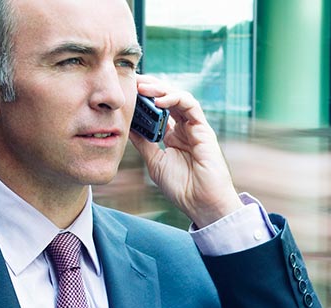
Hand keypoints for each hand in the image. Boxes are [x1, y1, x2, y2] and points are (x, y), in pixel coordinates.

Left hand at [130, 75, 242, 227]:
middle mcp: (184, 129)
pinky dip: (175, 99)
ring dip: (161, 90)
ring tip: (143, 88)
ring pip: (179, 98)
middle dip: (150, 87)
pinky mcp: (204, 129)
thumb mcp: (154, 162)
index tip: (127, 90)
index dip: (144, 98)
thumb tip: (126, 124)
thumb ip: (143, 142)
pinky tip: (159, 101)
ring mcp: (195, 128)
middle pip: (168, 99)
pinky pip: (190, 106)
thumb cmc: (182, 188)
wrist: (201, 204)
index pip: (158, 109)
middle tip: (133, 81)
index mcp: (172, 136)